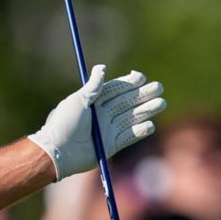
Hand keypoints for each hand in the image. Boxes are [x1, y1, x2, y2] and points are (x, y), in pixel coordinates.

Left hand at [28, 64, 165, 178]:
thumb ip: (93, 86)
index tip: (141, 77)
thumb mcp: (78, 100)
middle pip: (126, 102)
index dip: (129, 83)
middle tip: (159, 88)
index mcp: (93, 102)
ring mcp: (107, 130)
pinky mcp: (110, 146)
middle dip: (143, 95)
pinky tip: (150, 125)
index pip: (115, 89)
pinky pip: (128, 137)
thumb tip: (102, 68)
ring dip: (146, 110)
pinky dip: (139, 131)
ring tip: (161, 103)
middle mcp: (102, 115)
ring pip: (131, 118)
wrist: (58, 152)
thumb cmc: (64, 123)